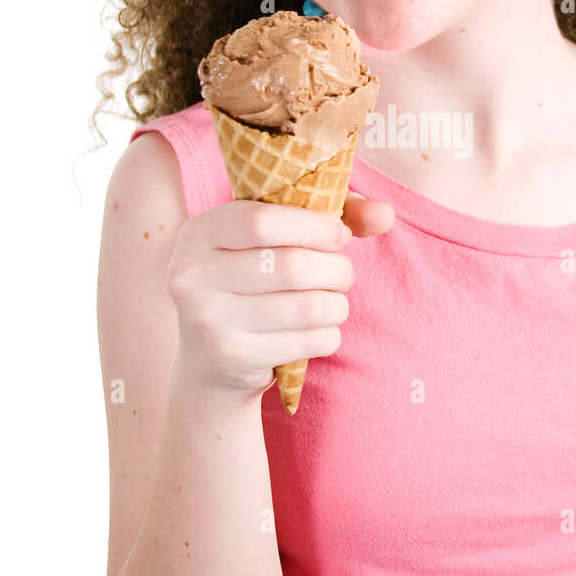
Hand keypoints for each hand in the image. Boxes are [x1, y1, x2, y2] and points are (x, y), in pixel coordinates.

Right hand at [166, 190, 395, 401]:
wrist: (210, 362)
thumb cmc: (255, 281)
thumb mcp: (276, 240)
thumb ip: (330, 216)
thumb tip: (384, 214)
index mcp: (199, 232)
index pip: (261, 220)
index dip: (314, 226)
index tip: (339, 235)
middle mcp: (191, 274)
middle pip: (292, 266)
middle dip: (336, 269)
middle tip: (342, 274)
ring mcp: (207, 320)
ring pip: (308, 307)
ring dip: (338, 304)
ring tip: (334, 301)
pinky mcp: (231, 357)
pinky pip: (309, 341)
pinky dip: (329, 334)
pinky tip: (318, 330)